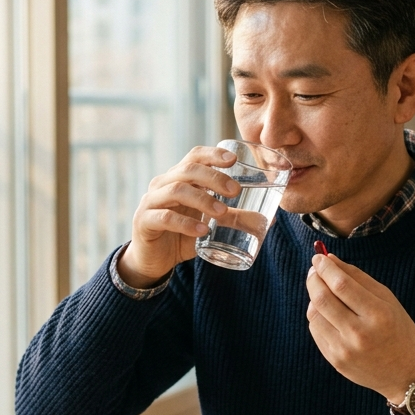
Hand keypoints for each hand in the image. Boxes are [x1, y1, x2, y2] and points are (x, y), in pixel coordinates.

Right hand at [118, 146, 240, 287]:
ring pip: (176, 190)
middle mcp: (163, 185)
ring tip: (222, 212)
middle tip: (234, 191)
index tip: (233, 159)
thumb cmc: (183, 236)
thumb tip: (270, 218)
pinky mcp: (144, 222)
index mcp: (179, 178)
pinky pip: (164, 217)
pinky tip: (202, 230)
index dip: (212, 154)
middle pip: (188, 170)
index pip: (194, 157)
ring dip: (202, 199)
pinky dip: (185, 223)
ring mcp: (151, 202)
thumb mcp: (212, 224)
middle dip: (213, 177)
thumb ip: (235, 218)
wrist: (154, 261)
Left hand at [306, 251, 414, 403]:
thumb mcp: (387, 299)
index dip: (326, 268)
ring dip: (314, 297)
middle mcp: (360, 334)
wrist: (405, 373)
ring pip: (314, 314)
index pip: (342, 285)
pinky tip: (327, 312)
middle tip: (315, 269)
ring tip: (322, 291)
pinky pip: (316, 330)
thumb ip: (358, 277)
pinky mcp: (335, 361)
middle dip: (314, 279)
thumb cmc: (397, 329)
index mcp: (378, 314)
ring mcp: (345, 350)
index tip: (319, 256)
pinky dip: (317, 316)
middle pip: (322, 299)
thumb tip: (330, 259)